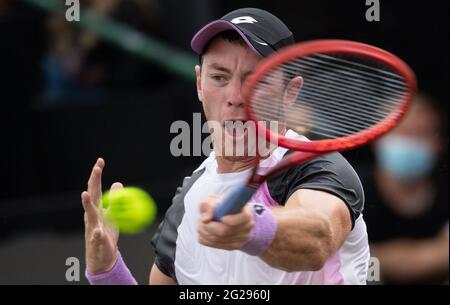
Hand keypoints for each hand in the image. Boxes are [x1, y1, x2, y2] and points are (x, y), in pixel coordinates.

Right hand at [81, 158, 120, 274]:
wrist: (101, 257)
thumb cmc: (106, 235)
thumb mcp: (112, 216)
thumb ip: (114, 200)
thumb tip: (118, 183)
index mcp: (96, 208)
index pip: (96, 188)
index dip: (97, 175)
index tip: (100, 161)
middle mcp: (92, 216)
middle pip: (92, 196)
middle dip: (93, 182)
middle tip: (96, 168)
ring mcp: (92, 228)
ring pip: (90, 215)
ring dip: (87, 204)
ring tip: (85, 195)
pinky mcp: (97, 241)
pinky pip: (97, 237)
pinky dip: (97, 234)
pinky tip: (98, 231)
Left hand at [197, 195, 253, 249]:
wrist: (225, 215)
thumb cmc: (219, 205)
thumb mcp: (213, 199)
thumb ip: (209, 205)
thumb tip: (206, 219)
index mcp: (246, 211)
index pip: (244, 217)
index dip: (232, 219)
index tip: (221, 218)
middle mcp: (247, 226)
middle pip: (226, 231)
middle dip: (208, 227)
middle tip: (200, 221)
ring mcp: (242, 238)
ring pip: (218, 239)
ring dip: (204, 233)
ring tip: (200, 224)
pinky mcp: (234, 246)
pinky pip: (216, 245)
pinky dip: (205, 239)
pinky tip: (203, 232)